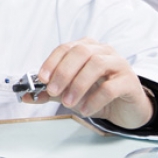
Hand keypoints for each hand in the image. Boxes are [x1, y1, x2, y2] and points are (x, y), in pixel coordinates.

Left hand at [23, 38, 153, 129]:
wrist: (126, 108)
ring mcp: (119, 64)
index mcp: (87, 48)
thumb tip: (27, 95)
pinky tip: (85, 109)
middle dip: (63, 72)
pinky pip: (111, 87)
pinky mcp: (130, 82)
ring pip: (96, 65)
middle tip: (53, 91)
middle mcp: (103, 51)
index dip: (52, 62)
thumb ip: (50, 92)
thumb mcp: (70, 93)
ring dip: (78, 85)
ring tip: (68, 103)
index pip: (66, 48)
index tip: (42, 78)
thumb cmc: (97, 95)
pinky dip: (94, 99)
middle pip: (81, 52)